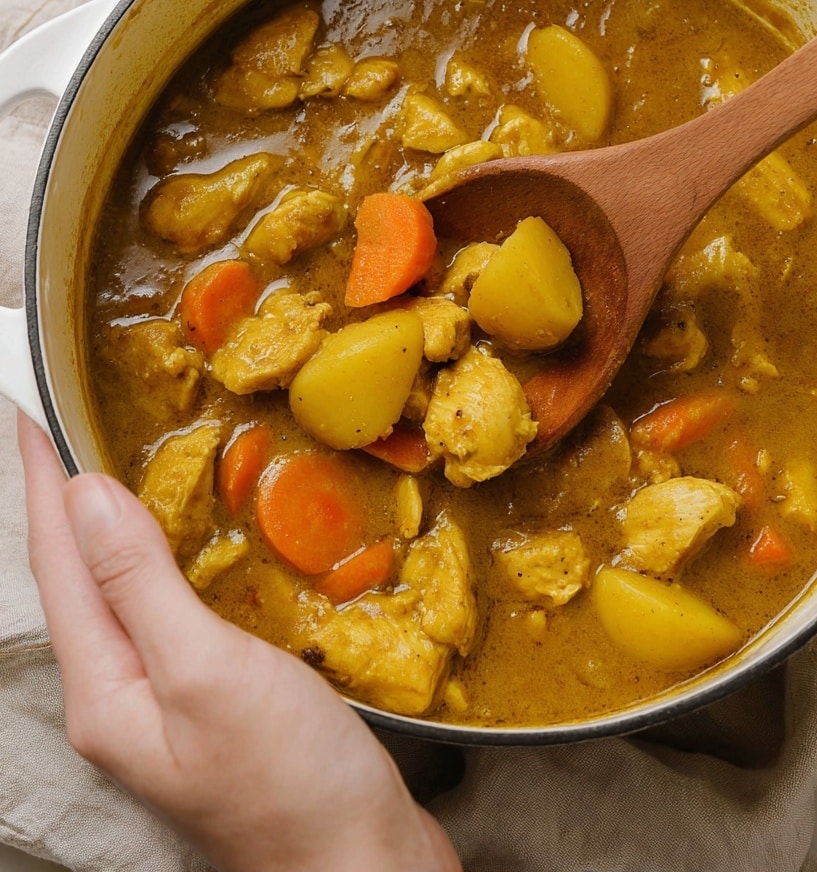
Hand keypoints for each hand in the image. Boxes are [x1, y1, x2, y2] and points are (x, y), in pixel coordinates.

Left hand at [19, 414, 460, 871]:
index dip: (42, 483)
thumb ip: (141, 587)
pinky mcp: (213, 700)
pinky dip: (167, 559)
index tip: (28, 414)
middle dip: (65, 501)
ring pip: (123, 592)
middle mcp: (120, 695)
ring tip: (113, 470)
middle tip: (64, 430)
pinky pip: (171, 609)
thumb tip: (85, 499)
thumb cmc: (289, 782)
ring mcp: (165, 701)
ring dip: (113, 525)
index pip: (59, 564)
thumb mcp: (206, 673)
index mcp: (102, 690)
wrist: (358, 865)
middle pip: (78, 578)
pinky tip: (189, 544)